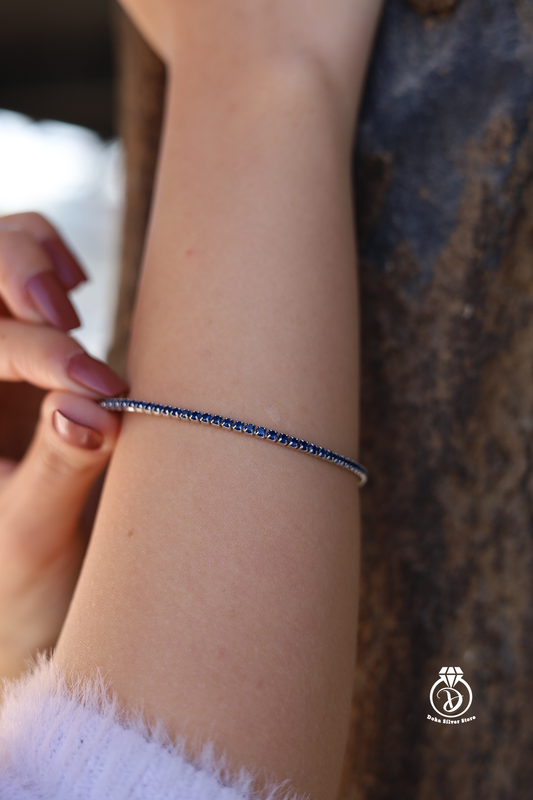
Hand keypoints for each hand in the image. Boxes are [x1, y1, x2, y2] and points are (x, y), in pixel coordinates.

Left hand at [0, 212, 128, 681]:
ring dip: (30, 257)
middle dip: (14, 272)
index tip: (104, 391)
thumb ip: (56, 473)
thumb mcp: (28, 542)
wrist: (17, 598)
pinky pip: (22, 262)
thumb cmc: (8, 586)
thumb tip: (94, 409)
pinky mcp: (15, 345)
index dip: (40, 357)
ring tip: (71, 308)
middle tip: (65, 312)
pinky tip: (75, 298)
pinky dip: (51, 257)